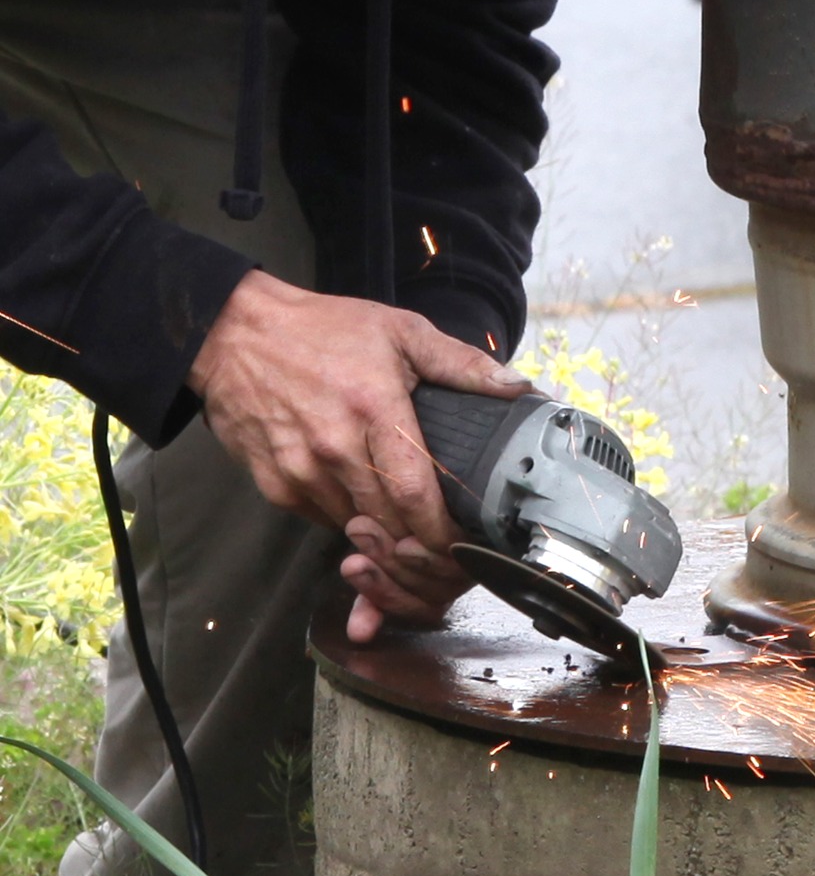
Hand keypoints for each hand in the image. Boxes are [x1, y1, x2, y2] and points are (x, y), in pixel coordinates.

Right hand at [189, 270, 528, 635]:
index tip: (464, 544)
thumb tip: (518, 387)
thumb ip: (460, 363)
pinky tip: (363, 500)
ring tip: (407, 524)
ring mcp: (300, 471)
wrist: (234, 335)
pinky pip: (323, 519)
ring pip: (356, 527)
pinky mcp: (275, 485)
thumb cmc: (323, 330)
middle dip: (419, 544)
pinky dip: (348, 518)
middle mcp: (335, 448)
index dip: (442, 532)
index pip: (415, 494)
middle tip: (445, 545)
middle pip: (388, 523)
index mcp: (374, 408)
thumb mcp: (399, 331)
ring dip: (384, 533)